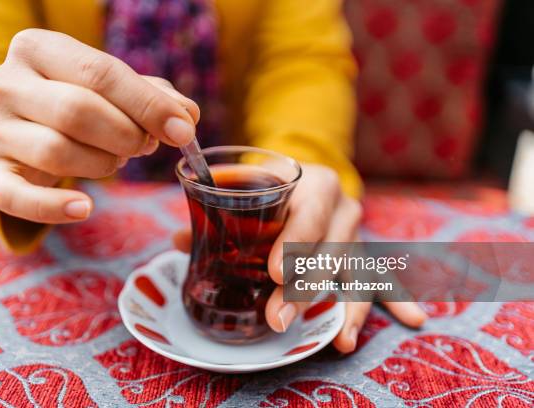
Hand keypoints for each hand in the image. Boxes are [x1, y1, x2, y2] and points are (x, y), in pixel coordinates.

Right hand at [0, 29, 198, 223]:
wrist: (21, 126)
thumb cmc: (74, 101)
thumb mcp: (109, 89)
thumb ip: (150, 97)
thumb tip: (188, 114)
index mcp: (36, 48)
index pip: (100, 73)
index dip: (147, 105)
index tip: (183, 131)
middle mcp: (4, 83)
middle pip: (77, 111)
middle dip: (126, 135)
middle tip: (143, 147)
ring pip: (56, 151)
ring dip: (102, 164)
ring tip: (114, 160)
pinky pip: (16, 198)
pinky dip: (54, 208)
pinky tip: (84, 208)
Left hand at [174, 163, 426, 352]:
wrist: (310, 176)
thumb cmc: (274, 184)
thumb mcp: (250, 185)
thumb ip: (216, 212)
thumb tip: (177, 240)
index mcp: (315, 184)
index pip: (307, 215)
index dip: (294, 244)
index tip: (275, 273)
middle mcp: (343, 209)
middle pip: (328, 254)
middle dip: (304, 290)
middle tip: (278, 319)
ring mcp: (357, 235)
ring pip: (357, 274)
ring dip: (348, 310)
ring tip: (342, 341)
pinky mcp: (363, 256)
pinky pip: (381, 279)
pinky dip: (396, 301)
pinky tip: (414, 321)